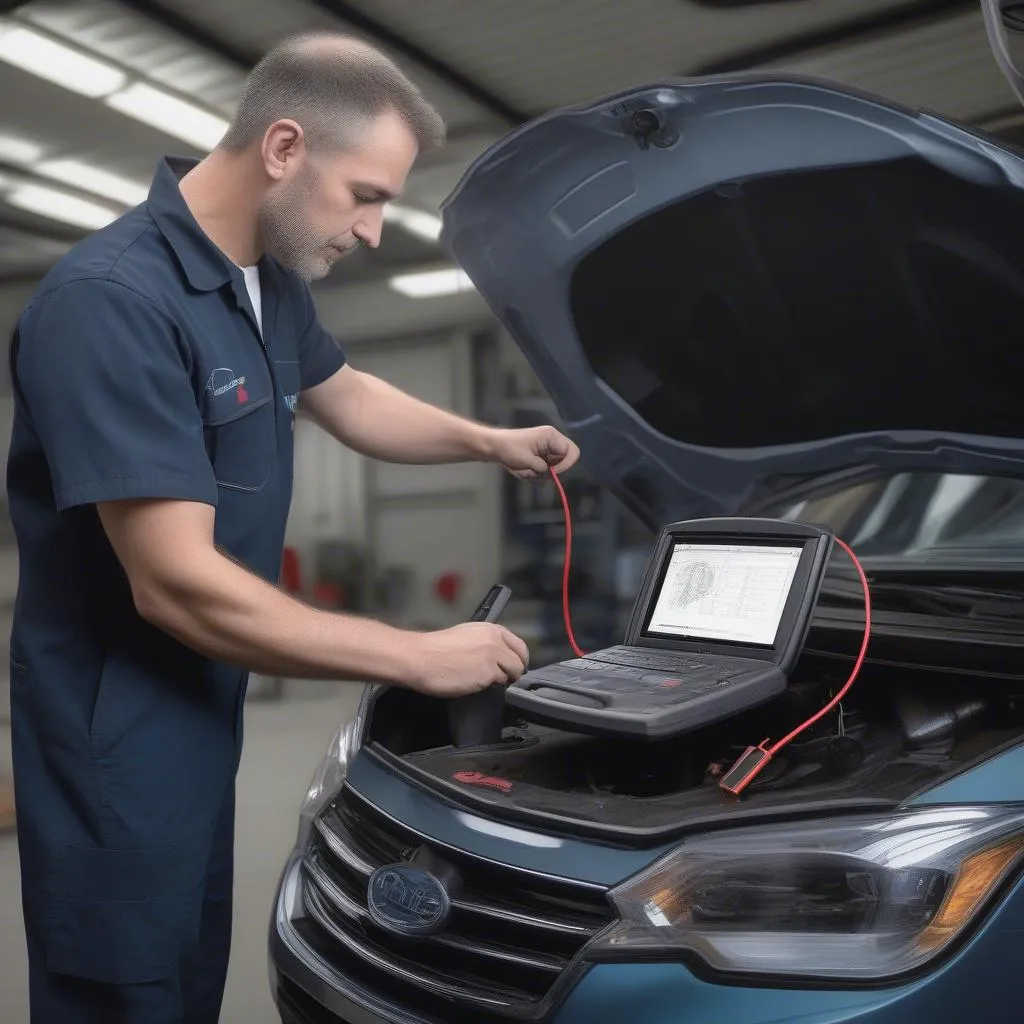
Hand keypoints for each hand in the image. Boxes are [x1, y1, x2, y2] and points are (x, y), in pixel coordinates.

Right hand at [407, 622, 529, 696]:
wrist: (421, 658)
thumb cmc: (437, 648)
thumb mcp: (467, 635)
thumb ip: (487, 642)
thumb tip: (500, 656)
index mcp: (491, 629)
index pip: (519, 646)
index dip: (519, 659)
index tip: (514, 667)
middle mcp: (496, 640)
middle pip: (519, 662)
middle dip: (513, 672)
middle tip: (501, 678)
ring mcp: (494, 657)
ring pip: (511, 674)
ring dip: (499, 679)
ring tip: (479, 679)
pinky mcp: (489, 673)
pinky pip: (498, 684)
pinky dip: (489, 686)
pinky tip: (474, 682)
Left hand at [487, 425, 579, 479]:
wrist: (495, 447)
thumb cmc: (509, 449)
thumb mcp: (528, 461)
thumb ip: (544, 468)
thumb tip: (551, 474)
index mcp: (551, 436)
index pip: (572, 452)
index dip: (565, 465)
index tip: (552, 473)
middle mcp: (552, 440)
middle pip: (566, 460)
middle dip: (554, 470)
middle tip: (539, 473)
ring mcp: (547, 448)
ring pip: (556, 467)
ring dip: (543, 473)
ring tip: (528, 471)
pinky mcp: (542, 455)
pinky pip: (547, 468)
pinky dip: (538, 473)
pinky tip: (526, 470)